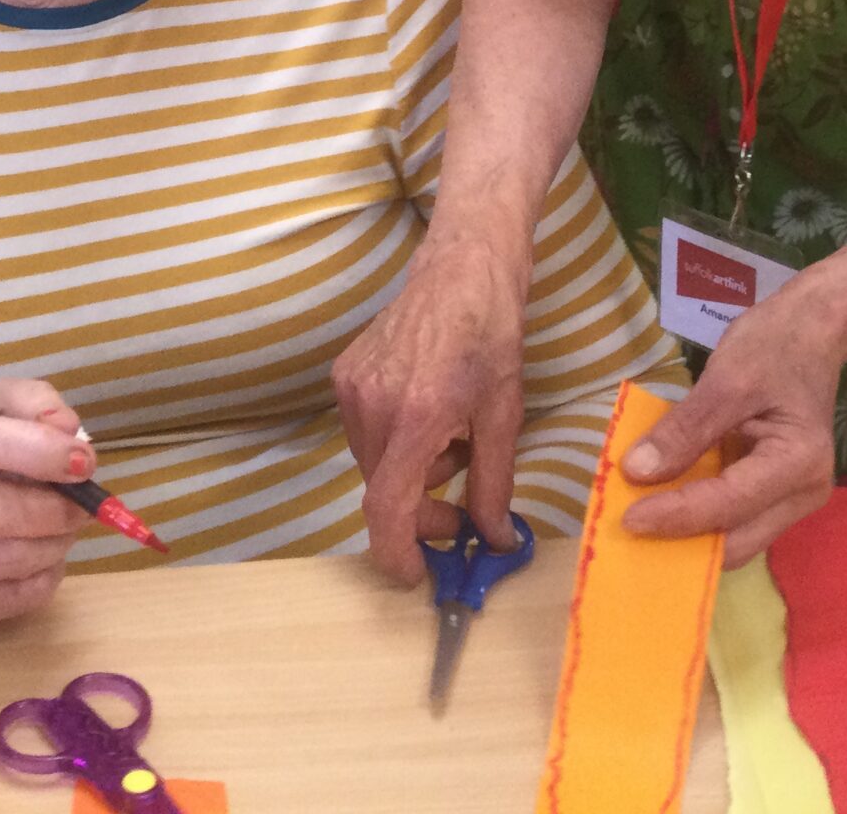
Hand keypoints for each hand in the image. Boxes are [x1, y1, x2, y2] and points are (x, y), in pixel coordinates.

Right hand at [0, 377, 91, 624]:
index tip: (83, 462)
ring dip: (52, 545)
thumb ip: (34, 403)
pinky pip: (2, 600)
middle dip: (50, 510)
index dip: (34, 451)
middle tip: (83, 504)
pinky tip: (45, 556)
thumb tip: (66, 430)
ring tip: (64, 526)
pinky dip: (41, 581)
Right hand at [334, 230, 531, 584]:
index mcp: (416, 418)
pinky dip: (397, 443)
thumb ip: (493, 485)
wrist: (462, 271)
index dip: (397, 553)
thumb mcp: (504, 416)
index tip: (417, 575)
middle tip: (464, 509)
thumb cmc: (491, 338)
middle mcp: (372, 405)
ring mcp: (351, 388)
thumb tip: (495, 540)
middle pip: (383, 492)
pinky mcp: (343, 375)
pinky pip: (366, 434)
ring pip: (374, 466)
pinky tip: (429, 415)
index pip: (387, 508)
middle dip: (422, 511)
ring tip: (452, 440)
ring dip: (411, 474)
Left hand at [620, 280, 845, 566]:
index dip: (676, 515)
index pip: (728, 505)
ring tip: (639, 521)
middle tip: (627, 531)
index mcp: (798, 463)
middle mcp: (803, 493)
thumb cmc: (775, 345)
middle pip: (737, 542)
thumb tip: (636, 472)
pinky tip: (662, 504)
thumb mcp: (727, 378)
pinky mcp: (775, 491)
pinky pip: (733, 517)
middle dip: (683, 543)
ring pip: (734, 538)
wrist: (812, 330)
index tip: (628, 519)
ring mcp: (792, 497)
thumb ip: (684, 429)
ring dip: (688, 535)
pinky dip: (698, 516)